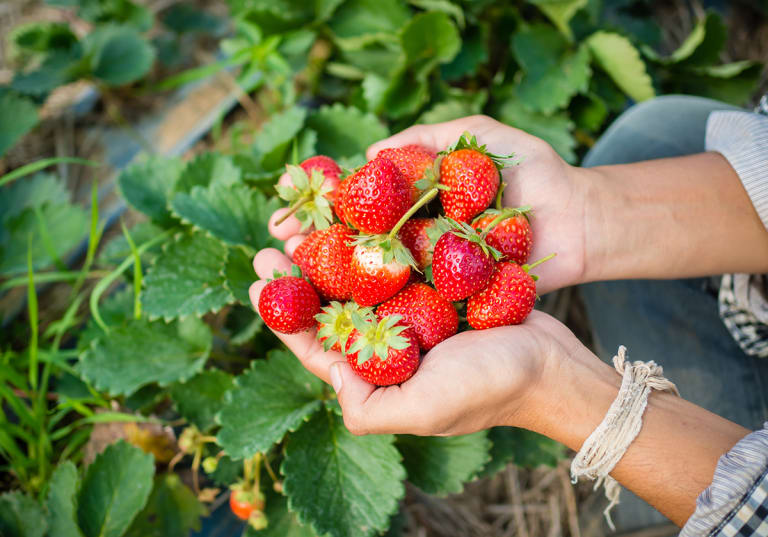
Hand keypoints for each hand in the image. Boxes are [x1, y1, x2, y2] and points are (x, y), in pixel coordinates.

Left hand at [249, 247, 572, 435]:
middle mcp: (387, 344)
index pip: (316, 344)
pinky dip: (375, 242)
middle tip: (272, 240)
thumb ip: (367, 406)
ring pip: (359, 278)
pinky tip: (358, 216)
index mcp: (375, 375)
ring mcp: (412, 314)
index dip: (283, 314)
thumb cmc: (489, 389)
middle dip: (299, 274)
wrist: (551, 365)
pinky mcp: (436, 289)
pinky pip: (396, 261)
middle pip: (331, 305)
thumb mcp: (423, 409)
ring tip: (304, 222)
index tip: (256, 282)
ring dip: (330, 251)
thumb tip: (327, 372)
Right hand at [270, 114, 588, 293]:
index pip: (350, 210)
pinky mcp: (451, 307)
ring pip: (366, 288)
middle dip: (304, 253)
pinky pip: (406, 314)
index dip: (313, 210)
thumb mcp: (483, 139)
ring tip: (283, 283)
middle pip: (348, 252)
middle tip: (269, 255)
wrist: (584, 221)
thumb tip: (371, 153)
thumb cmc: (538, 176)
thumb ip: (429, 138)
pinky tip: (333, 318)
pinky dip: (370, 318)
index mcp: (414, 209)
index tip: (281, 207)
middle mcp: (414, 246)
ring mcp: (430, 279)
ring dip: (321, 288)